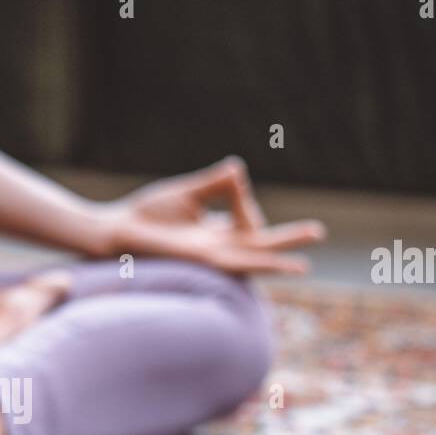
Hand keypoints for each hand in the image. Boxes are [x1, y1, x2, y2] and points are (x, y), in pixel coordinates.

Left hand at [94, 156, 325, 274]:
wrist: (117, 230)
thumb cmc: (147, 214)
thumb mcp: (188, 194)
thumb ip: (215, 184)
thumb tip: (238, 168)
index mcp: (215, 234)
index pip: (247, 222)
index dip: (246, 202)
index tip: (234, 179)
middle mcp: (216, 249)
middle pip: (260, 245)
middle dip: (287, 239)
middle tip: (318, 233)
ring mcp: (209, 258)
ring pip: (251, 259)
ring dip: (277, 261)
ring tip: (304, 265)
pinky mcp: (200, 262)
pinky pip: (233, 263)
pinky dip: (253, 263)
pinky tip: (268, 265)